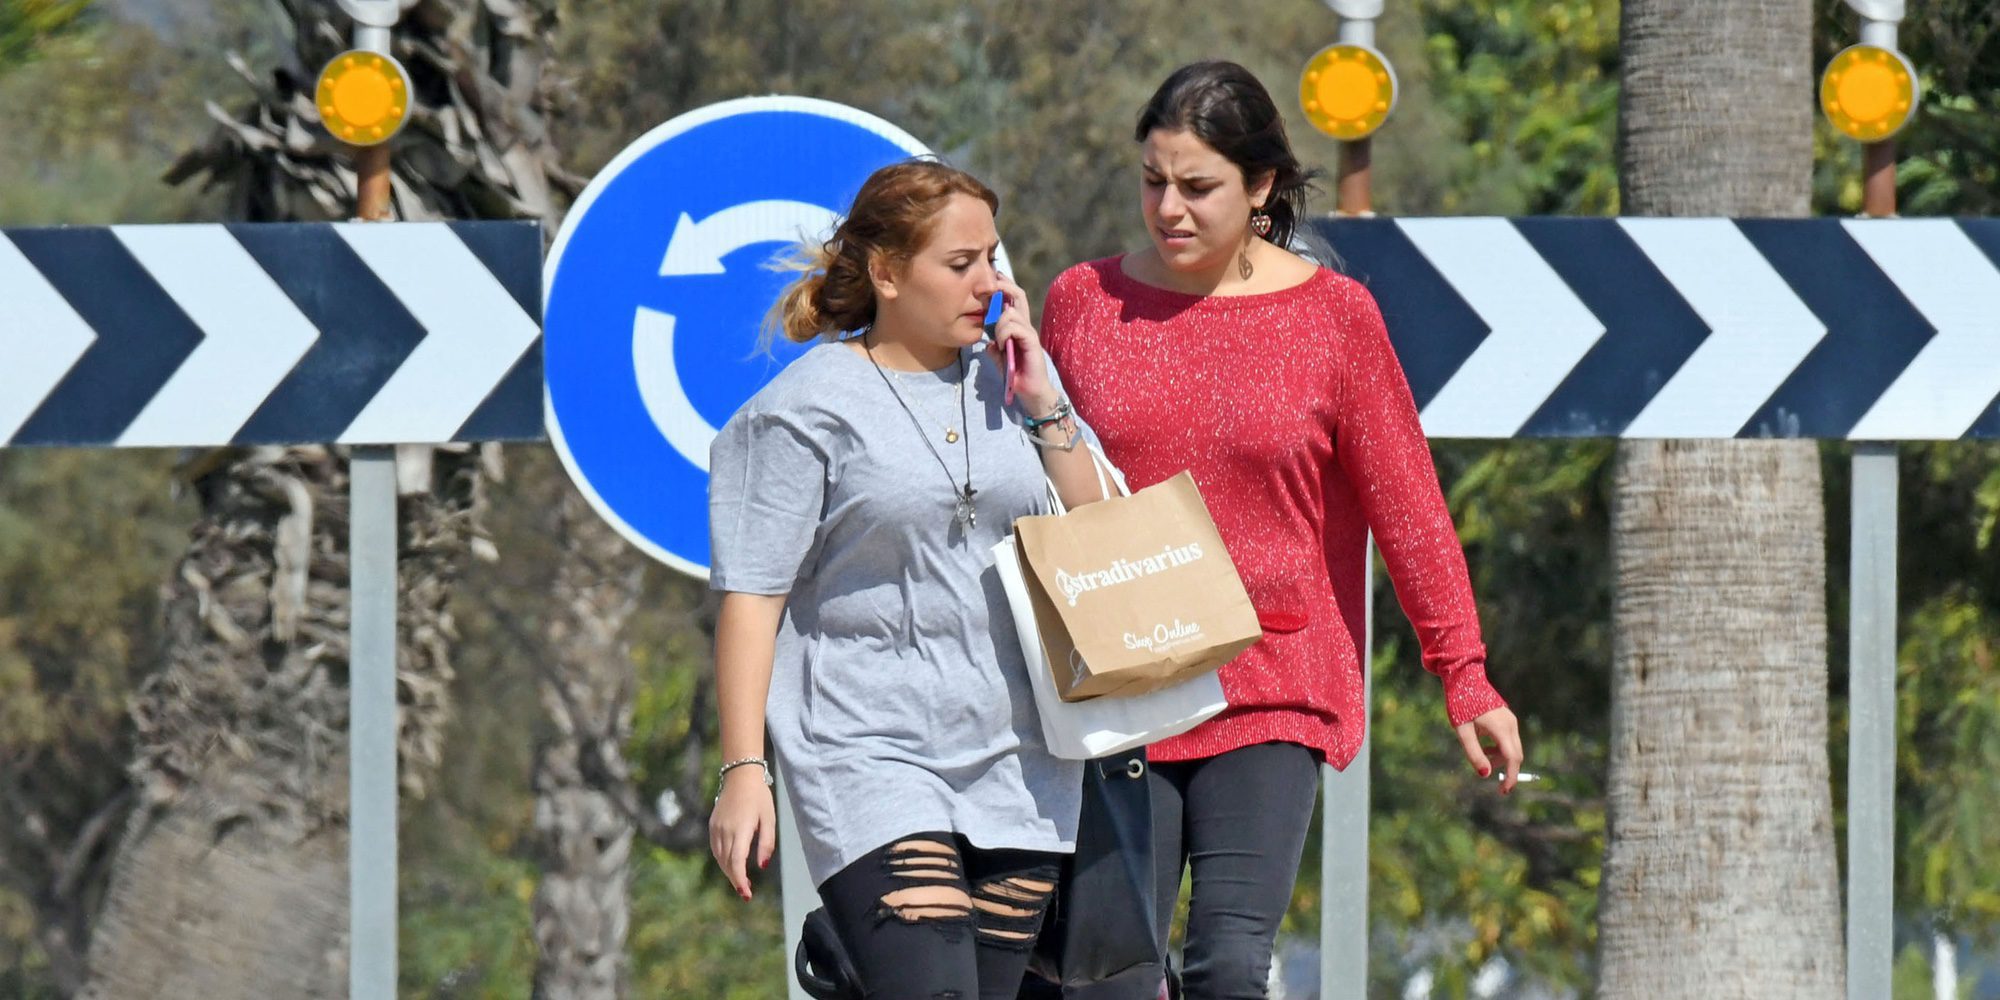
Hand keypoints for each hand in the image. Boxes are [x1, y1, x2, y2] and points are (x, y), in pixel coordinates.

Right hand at [708, 769, 776, 899]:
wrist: (740, 776)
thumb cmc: (759, 797)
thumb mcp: (769, 819)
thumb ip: (766, 843)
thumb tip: (762, 866)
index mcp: (741, 830)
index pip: (736, 862)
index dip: (740, 881)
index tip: (746, 894)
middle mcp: (725, 830)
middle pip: (727, 863)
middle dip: (736, 880)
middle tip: (746, 892)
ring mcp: (716, 828)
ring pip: (720, 858)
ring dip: (729, 871)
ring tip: (740, 880)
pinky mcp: (713, 825)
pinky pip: (716, 848)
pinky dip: (723, 859)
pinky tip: (731, 864)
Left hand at [983, 275, 1057, 414]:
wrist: (1031, 393)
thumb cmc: (1016, 376)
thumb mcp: (1000, 360)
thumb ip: (993, 350)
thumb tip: (986, 344)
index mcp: (1018, 327)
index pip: (1013, 300)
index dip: (1004, 286)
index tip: (991, 278)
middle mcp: (1025, 326)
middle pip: (1018, 296)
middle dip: (1004, 286)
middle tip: (991, 284)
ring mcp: (1030, 333)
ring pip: (1011, 313)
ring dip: (998, 323)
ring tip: (997, 340)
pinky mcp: (1032, 343)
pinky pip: (1016, 328)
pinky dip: (1005, 333)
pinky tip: (1001, 345)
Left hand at [1455, 706, 1524, 793]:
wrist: (1464, 679)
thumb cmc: (1461, 705)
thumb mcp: (1463, 732)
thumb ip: (1474, 753)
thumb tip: (1485, 775)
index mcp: (1501, 728)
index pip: (1512, 758)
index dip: (1511, 776)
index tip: (1503, 790)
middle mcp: (1511, 725)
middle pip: (1516, 755)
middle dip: (1507, 770)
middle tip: (1496, 785)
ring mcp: (1511, 720)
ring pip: (1513, 748)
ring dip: (1501, 758)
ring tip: (1482, 756)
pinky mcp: (1507, 718)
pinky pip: (1509, 739)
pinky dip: (1500, 748)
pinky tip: (1485, 747)